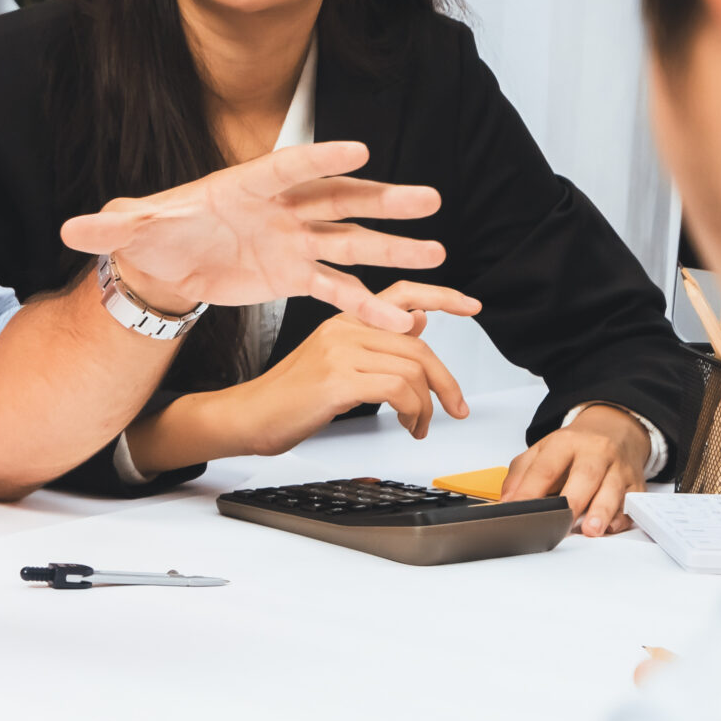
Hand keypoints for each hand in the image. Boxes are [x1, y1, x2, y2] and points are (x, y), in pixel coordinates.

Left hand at [60, 141, 443, 332]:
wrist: (165, 263)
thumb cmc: (154, 235)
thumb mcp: (129, 231)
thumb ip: (106, 229)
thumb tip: (70, 228)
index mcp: (244, 186)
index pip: (286, 167)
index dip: (320, 158)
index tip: (360, 148)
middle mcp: (279, 209)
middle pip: (337, 198)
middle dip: (381, 198)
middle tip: (428, 198)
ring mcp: (294, 240)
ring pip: (350, 241)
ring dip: (391, 248)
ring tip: (437, 253)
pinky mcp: (296, 274)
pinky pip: (337, 288)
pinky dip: (365, 302)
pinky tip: (399, 318)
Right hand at [220, 282, 478, 454]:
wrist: (248, 416)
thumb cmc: (288, 396)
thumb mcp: (336, 361)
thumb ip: (377, 341)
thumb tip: (418, 322)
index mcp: (344, 320)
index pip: (401, 295)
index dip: (441, 296)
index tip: (471, 305)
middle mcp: (342, 328)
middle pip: (417, 346)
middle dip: (445, 382)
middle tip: (454, 408)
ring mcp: (339, 352)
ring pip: (412, 370)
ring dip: (427, 406)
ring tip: (418, 425)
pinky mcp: (337, 380)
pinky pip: (398, 390)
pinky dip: (413, 411)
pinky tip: (406, 425)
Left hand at [504, 405, 648, 534]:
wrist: (614, 429)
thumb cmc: (574, 447)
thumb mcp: (542, 451)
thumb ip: (521, 474)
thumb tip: (507, 501)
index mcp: (566, 442)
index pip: (545, 468)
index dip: (530, 491)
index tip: (517, 510)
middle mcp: (596, 452)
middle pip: (584, 476)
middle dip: (572, 502)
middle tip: (557, 524)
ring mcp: (619, 468)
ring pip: (613, 489)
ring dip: (602, 511)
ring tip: (591, 530)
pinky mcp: (636, 483)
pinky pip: (632, 501)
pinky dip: (623, 516)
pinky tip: (612, 526)